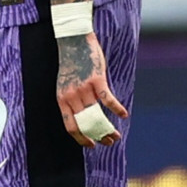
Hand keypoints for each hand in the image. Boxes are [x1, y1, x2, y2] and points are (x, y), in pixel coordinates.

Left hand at [57, 32, 127, 147]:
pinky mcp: (96, 80)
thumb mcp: (65, 84)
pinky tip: (124, 114)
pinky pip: (108, 100)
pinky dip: (117, 108)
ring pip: (97, 115)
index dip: (81, 138)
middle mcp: (71, 96)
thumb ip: (71, 100)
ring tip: (116, 134)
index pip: (70, 125)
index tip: (91, 144)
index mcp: (62, 99)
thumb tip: (83, 117)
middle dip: (98, 136)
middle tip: (109, 142)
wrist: (72, 41)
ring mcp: (83, 88)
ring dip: (109, 127)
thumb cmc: (71, 64)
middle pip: (86, 123)